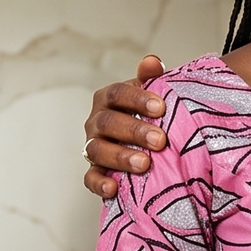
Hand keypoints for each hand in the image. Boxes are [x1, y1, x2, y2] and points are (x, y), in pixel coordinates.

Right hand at [82, 54, 168, 198]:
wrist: (143, 143)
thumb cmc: (147, 114)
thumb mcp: (151, 95)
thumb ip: (150, 78)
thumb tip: (153, 62)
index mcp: (108, 99)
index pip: (117, 94)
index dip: (137, 99)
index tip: (160, 108)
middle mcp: (96, 121)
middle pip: (108, 122)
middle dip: (134, 131)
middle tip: (160, 140)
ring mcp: (93, 146)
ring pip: (98, 150)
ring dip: (120, 157)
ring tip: (144, 165)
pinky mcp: (94, 171)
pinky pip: (90, 178)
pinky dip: (99, 183)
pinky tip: (113, 188)